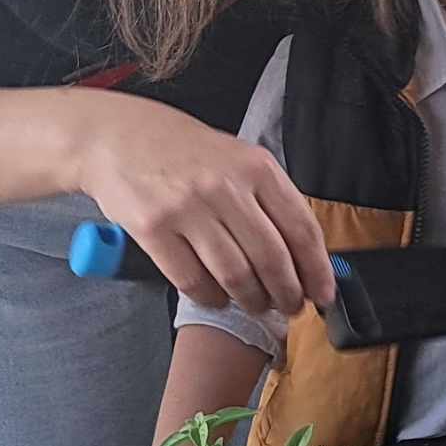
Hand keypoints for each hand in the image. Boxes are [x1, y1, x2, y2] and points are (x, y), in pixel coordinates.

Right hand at [73, 93, 334, 316]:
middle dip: (287, 292)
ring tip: (258, 306)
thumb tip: (303, 251)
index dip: (317, 268)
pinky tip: (219, 299)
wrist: (121, 138)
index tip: (324, 293)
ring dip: (252, 299)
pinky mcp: (153, 229)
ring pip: (235, 273)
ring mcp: (188, 208)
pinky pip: (192, 279)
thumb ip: (269, 197)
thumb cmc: (187, 152)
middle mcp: (227, 187)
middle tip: (291, 308)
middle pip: (271, 257)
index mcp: (258, 168)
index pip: (300, 227)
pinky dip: (211, 297)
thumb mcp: (239, 158)